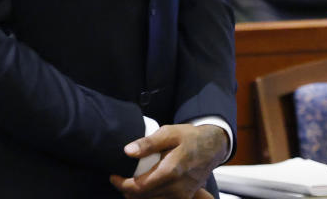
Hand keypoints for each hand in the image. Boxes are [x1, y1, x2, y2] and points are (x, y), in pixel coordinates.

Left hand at [110, 123, 228, 198]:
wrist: (213, 147)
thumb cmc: (191, 138)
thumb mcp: (169, 133)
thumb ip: (148, 143)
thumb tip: (128, 151)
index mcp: (171, 171)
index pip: (139, 187)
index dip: (122, 184)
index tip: (113, 177)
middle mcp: (176, 187)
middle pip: (143, 197)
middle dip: (127, 189)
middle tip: (120, 178)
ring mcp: (181, 195)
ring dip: (138, 194)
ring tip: (131, 181)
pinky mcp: (184, 198)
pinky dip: (150, 196)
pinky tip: (146, 185)